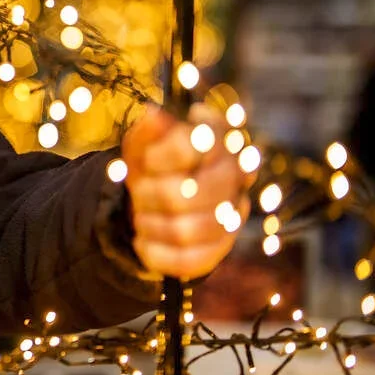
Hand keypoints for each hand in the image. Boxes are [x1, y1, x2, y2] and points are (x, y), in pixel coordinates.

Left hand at [121, 104, 249, 279]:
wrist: (154, 199)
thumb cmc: (152, 162)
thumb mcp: (143, 141)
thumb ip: (149, 130)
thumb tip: (152, 114)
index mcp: (218, 139)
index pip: (196, 146)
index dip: (164, 156)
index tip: (146, 160)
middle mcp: (235, 176)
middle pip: (193, 193)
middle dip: (152, 195)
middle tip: (138, 192)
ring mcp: (232, 215)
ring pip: (187, 230)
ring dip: (151, 224)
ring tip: (139, 216)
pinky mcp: (220, 248)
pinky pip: (188, 260)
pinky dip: (156, 253)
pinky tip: (142, 242)